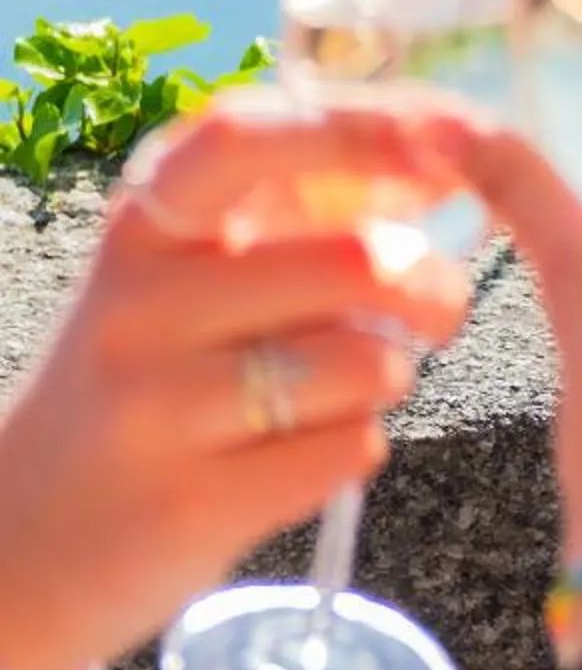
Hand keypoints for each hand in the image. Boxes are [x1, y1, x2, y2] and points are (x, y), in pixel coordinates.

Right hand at [0, 99, 473, 669]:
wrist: (25, 539)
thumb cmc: (144, 388)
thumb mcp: (178, 281)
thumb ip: (280, 220)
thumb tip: (431, 159)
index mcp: (144, 227)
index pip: (249, 139)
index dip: (362, 129)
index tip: (451, 138)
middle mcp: (141, 303)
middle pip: (353, 261)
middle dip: (431, 285)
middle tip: (439, 308)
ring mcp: (158, 405)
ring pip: (366, 361)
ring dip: (388, 377)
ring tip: (338, 392)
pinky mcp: (192, 502)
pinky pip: (349, 450)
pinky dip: (353, 450)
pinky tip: (299, 455)